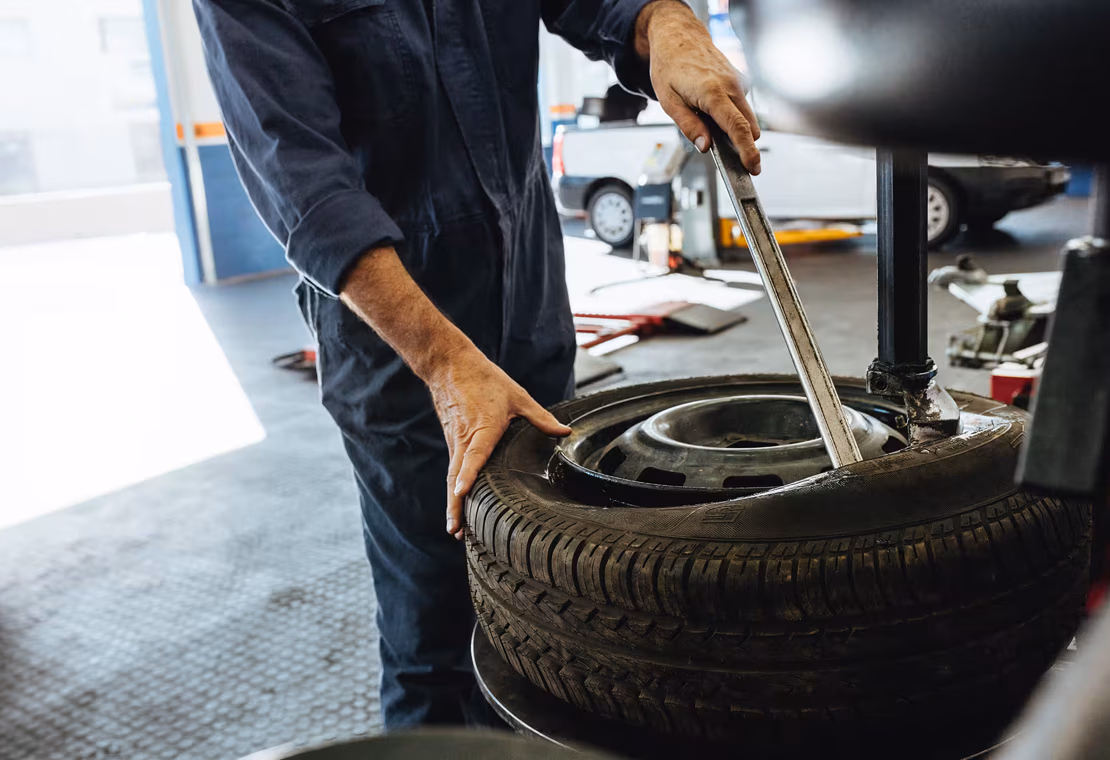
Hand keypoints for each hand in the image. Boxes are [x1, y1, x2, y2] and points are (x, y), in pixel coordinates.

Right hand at [428, 347, 570, 540]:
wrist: (450, 365)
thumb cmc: (485, 379)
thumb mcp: (518, 396)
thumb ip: (541, 418)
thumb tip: (566, 431)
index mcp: (483, 427)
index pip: (474, 455)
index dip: (468, 475)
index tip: (462, 492)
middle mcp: (465, 439)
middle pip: (456, 477)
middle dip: (456, 505)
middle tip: (456, 531)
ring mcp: (455, 441)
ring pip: (452, 476)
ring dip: (453, 502)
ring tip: (455, 528)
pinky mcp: (452, 441)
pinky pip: (453, 468)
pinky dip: (453, 487)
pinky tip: (458, 503)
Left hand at [637, 1, 761, 173]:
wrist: (677, 36)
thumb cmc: (669, 65)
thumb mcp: (669, 102)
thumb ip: (689, 126)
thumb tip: (705, 147)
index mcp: (713, 94)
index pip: (737, 128)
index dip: (747, 151)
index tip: (752, 166)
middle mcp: (730, 87)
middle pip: (749, 126)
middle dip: (746, 146)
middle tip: (736, 162)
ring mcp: (736, 81)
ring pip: (748, 117)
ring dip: (738, 131)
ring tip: (714, 132)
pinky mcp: (737, 79)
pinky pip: (742, 105)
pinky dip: (734, 116)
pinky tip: (714, 114)